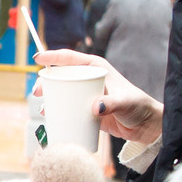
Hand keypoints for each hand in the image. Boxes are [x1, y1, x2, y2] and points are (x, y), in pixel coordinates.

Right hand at [34, 49, 161, 145]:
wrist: (144, 125)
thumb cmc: (137, 106)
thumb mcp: (124, 102)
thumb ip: (111, 104)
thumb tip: (94, 108)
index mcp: (97, 67)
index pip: (70, 58)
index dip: (52, 56)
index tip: (37, 58)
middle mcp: (89, 78)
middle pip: (62, 76)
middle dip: (46, 81)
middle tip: (37, 91)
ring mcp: (86, 94)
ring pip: (62, 92)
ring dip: (49, 97)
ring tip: (43, 108)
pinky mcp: (86, 109)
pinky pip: (67, 107)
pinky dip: (57, 110)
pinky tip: (49, 117)